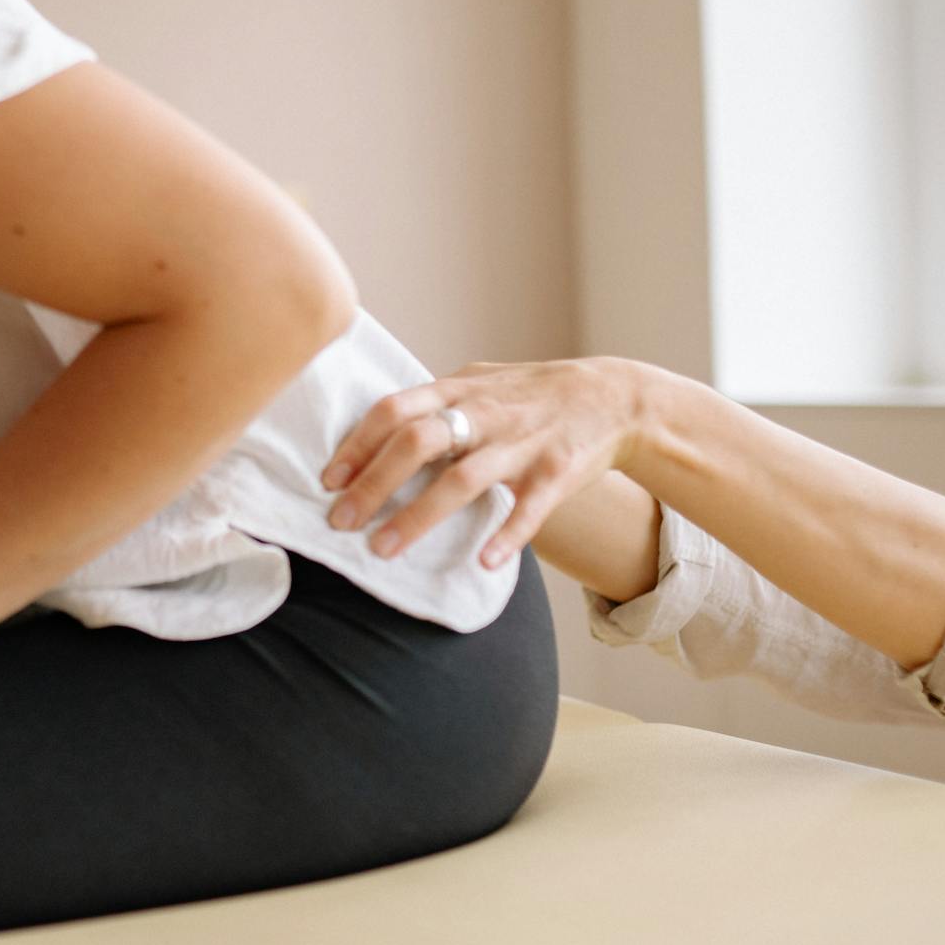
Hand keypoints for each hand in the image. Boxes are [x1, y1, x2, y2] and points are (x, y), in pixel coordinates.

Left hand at [320, 357, 647, 567]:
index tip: (329, 480)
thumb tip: (377, 424)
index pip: (395, 410)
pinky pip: (529, 508)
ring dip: (418, 516)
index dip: (358, 444)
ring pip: (463, 480)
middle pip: (418, 443)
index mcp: (460, 389)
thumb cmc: (534, 393)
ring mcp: (522, 443)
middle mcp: (486, 413)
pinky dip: (506, 535)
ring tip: (383, 550)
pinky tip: (482, 562)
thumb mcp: (481, 381)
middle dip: (374, 484)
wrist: (615, 397)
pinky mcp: (558, 473)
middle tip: (340, 521)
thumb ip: (434, 400)